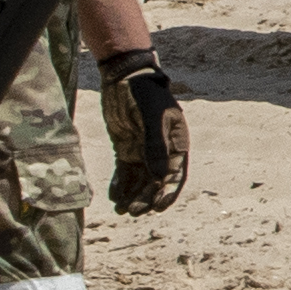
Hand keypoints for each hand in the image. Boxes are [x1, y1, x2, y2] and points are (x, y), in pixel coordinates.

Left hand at [101, 61, 190, 214]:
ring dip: (132, 195)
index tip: (158, 207)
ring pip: (139, 179)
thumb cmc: (144, 95)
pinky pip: (123, 172)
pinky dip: (120, 185)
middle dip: (146, 198)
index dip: (168, 192)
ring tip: (122, 210)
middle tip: (134, 211)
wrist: (124, 78)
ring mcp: (142, 150)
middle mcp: (161, 151)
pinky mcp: (125, 148)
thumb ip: (155, 147)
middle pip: (155, 181)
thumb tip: (159, 176)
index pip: (174, 174)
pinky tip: (114, 197)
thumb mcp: (152, 119)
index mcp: (176, 143)